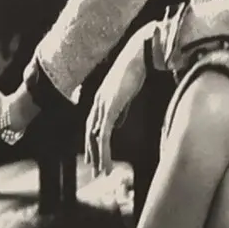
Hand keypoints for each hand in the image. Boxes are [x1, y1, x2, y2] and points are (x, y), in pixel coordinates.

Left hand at [85, 31, 150, 175]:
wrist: (137, 56)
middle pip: (91, 133)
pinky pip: (104, 134)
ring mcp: (103, 106)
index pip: (93, 125)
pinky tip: (106, 161)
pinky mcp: (110, 108)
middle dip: (93, 152)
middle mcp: (98, 103)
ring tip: (101, 171)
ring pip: (97, 137)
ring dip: (99, 156)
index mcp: (101, 99)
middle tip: (95, 169)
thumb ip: (120, 108)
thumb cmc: (135, 69)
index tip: (95, 155)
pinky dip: (104, 150)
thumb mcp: (125, 92)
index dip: (93, 141)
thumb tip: (117, 123)